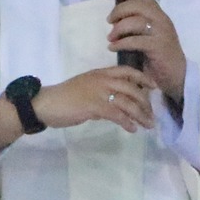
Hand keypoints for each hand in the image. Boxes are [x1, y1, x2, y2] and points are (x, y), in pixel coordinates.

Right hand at [33, 65, 158, 133]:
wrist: (46, 103)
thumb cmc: (64, 98)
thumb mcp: (86, 88)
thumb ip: (100, 93)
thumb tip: (113, 107)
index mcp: (100, 73)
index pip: (127, 71)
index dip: (142, 78)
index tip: (154, 86)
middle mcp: (102, 80)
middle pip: (132, 88)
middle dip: (145, 102)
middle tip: (152, 114)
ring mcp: (99, 92)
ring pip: (127, 102)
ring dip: (140, 115)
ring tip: (147, 125)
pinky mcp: (94, 106)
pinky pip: (117, 114)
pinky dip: (127, 122)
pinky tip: (132, 129)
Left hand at [107, 0, 186, 102]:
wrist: (176, 76)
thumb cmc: (159, 56)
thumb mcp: (149, 36)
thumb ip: (138, 26)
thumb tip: (117, 19)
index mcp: (160, 16)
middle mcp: (162, 21)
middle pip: (138, 6)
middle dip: (120, 11)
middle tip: (109, 21)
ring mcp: (161, 33)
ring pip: (136, 21)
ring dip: (119, 28)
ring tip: (111, 38)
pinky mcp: (158, 47)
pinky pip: (135, 40)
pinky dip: (121, 43)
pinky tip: (113, 47)